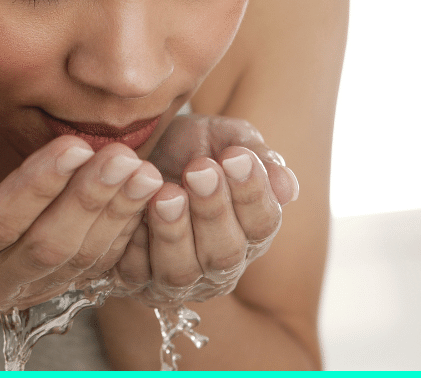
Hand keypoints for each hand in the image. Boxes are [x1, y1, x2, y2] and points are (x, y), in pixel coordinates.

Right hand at [0, 130, 164, 310]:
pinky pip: (97, 262)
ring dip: (114, 215)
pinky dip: (124, 229)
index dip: (35, 188)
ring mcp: (28, 287)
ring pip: (79, 258)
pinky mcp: (56, 283)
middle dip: (86, 201)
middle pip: (48, 247)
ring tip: (142, 172)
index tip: (72, 145)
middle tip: (122, 158)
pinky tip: (144, 194)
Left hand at [113, 114, 298, 304]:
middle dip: (213, 210)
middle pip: (225, 254)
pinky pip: (134, 271)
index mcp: (251, 234)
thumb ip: (256, 155)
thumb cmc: (189, 148)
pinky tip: (133, 211)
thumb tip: (287, 186)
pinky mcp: (134, 281)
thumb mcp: (223, 138)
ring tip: (167, 193)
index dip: (251, 193)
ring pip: (181, 271)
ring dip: (174, 231)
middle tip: (199, 170)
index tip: (235, 156)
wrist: (137, 153)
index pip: (262, 225)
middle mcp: (218, 267)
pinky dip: (133, 242)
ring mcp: (175, 280)